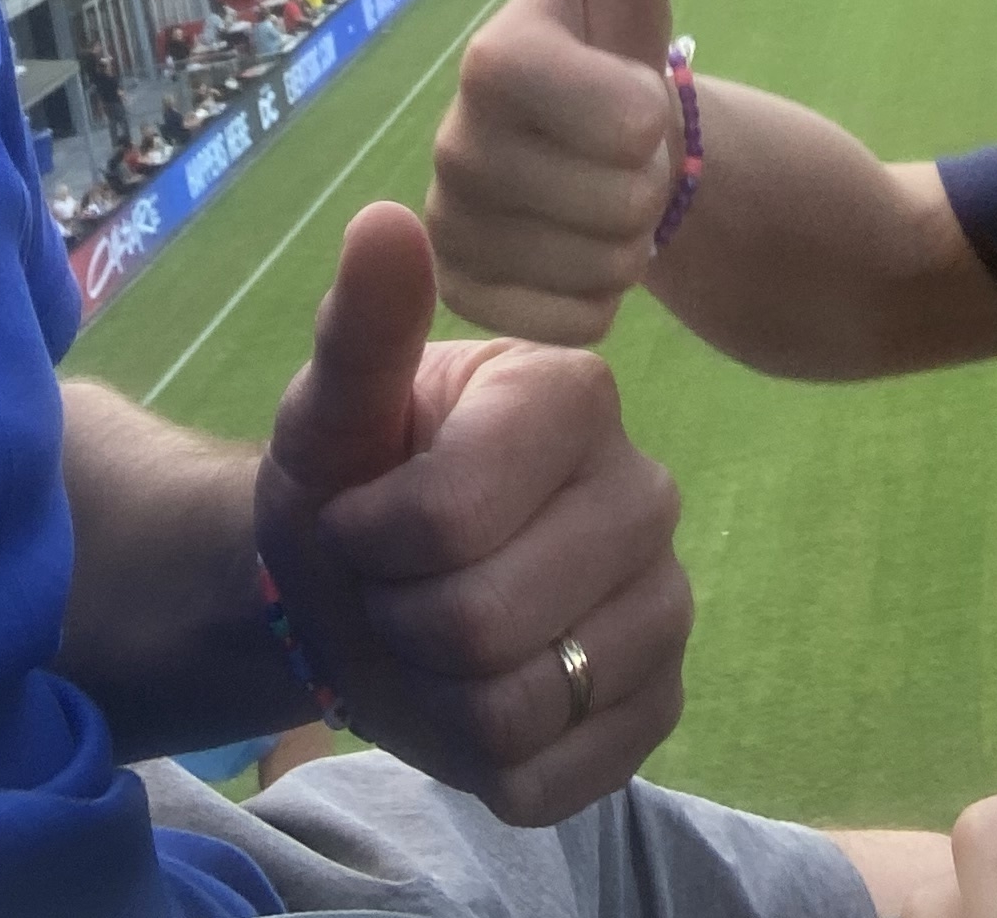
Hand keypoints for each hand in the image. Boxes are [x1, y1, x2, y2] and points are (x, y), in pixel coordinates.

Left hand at [254, 199, 690, 825]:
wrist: (363, 587)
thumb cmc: (353, 476)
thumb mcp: (332, 406)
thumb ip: (361, 325)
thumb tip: (383, 219)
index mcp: (573, 394)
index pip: (451, 515)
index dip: (371, 541)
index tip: (357, 517)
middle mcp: (644, 488)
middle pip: (486, 621)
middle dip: (399, 621)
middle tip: (391, 585)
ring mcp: (664, 600)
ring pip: (523, 706)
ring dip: (437, 697)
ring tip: (431, 639)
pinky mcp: (660, 699)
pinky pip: (559, 777)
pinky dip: (487, 764)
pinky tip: (475, 700)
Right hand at [428, 0, 679, 341]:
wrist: (622, 162)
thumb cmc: (626, 50)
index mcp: (491, 58)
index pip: (594, 110)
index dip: (641, 115)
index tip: (649, 100)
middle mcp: (449, 141)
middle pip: (601, 200)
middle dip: (649, 186)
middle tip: (636, 160)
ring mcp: (449, 223)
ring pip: (586, 266)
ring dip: (632, 246)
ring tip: (617, 204)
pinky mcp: (465, 295)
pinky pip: (560, 321)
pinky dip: (600, 303)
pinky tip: (588, 259)